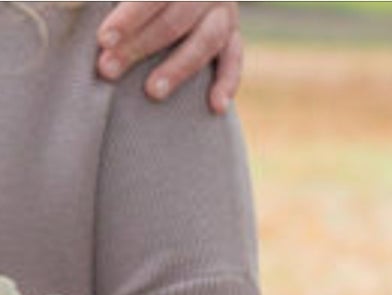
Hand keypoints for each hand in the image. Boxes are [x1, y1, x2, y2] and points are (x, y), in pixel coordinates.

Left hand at [96, 2, 242, 113]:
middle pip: (174, 20)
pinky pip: (234, 59)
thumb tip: (75, 2)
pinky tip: (215, 106)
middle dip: (139, 47)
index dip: (128, 18)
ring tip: (152, 92)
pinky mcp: (234, 34)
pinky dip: (228, 83)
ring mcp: (223, 10)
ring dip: (178, 68)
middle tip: (109, 70)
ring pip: (205, 41)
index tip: (103, 40)